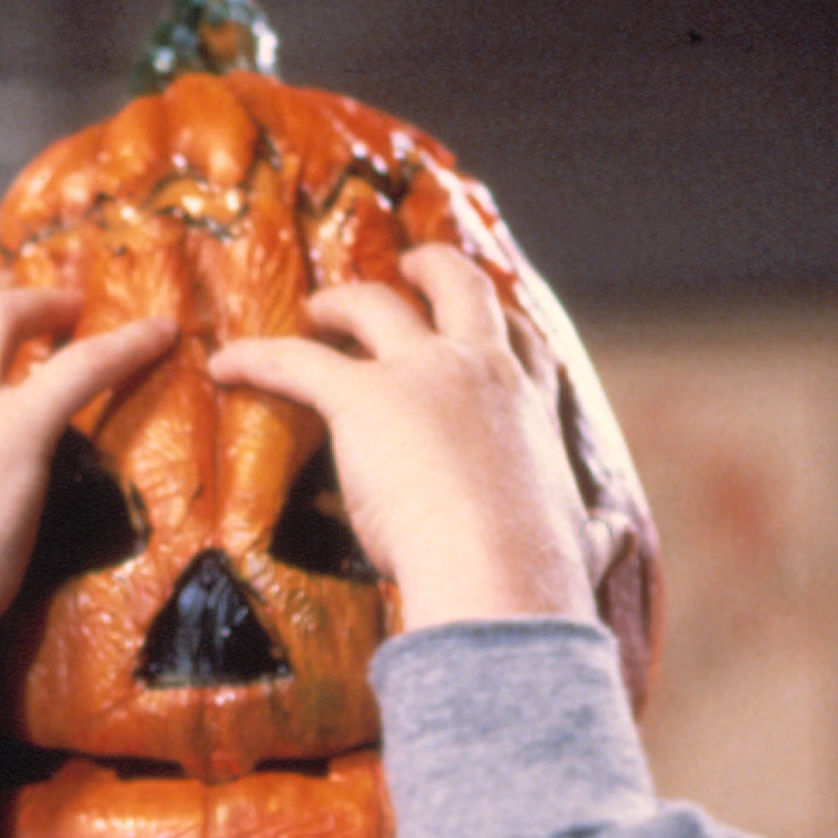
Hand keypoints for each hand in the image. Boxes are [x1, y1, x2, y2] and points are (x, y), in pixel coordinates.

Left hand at [208, 245, 597, 631]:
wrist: (499, 574)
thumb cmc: (539, 574)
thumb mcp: (580, 542)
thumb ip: (593, 532)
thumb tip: (612, 533)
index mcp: (531, 410)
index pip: (523, 348)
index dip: (502, 328)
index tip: (490, 321)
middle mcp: (482, 372)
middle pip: (461, 290)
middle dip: (433, 269)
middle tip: (407, 263)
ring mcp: (424, 374)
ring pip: (375, 304)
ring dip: (341, 299)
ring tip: (314, 308)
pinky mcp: (362, 396)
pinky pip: (296, 361)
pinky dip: (257, 356)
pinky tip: (225, 363)